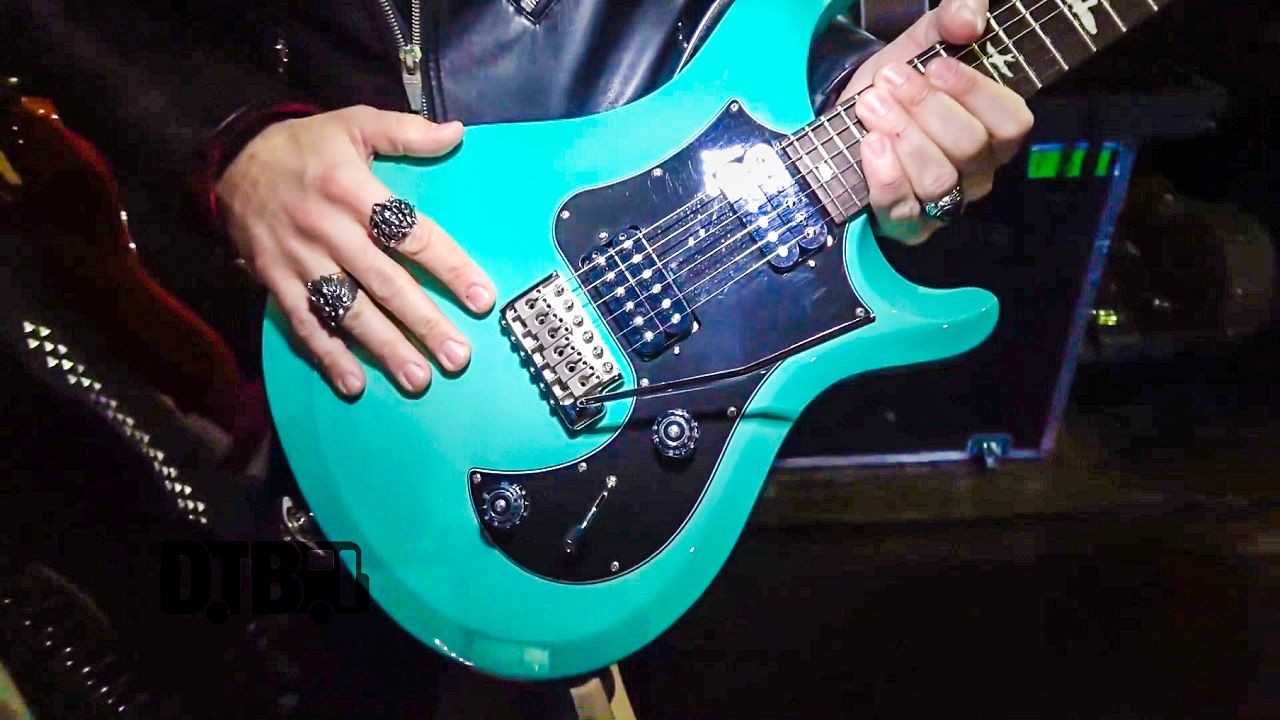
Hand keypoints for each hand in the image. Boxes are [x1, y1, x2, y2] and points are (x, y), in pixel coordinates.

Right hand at [217, 106, 494, 397]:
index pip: (410, 234)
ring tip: (418, 378)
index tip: (480, 299)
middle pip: (384, 282)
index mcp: (352, 189)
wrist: (229, 158)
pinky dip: (327, 355)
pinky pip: (304, 322)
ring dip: (384, 348)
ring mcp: (300, 259)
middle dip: (424, 323)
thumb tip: (456, 134)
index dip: (448, 267)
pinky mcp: (275, 280)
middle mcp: (328, 228)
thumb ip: (406, 132)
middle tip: (457, 356)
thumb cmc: (305, 145)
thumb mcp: (353, 122)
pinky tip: (353, 384)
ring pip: (348, 309)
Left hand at [845, 0, 1034, 243]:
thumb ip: (948, 21)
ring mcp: (943, 205)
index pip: (1011, 122)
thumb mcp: (919, 44)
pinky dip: (884, 175)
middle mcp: (977, 173)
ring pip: (938, 180)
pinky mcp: (906, 226)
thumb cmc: (894, 88)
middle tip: (891, 79)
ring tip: (872, 105)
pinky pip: (902, 207)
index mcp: (994, 131)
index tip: (936, 65)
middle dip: (927, 108)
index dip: (975, 94)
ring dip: (903, 136)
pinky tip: (869, 143)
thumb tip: (968, 20)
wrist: (845, 125)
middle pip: (970, 148)